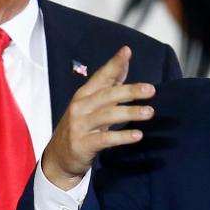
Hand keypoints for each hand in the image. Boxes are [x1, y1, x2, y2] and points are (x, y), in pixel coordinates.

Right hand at [41, 46, 154, 190]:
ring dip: (130, 112)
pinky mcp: (82, 144)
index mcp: (83, 95)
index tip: (127, 51)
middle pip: (107, 95)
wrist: (58, 158)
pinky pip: (105, 139)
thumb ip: (108, 87)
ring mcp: (80, 126)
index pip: (101, 76)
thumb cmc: (80, 128)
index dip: (114, 64)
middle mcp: (80, 107)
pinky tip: (137, 135)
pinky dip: (122, 137)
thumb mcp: (90, 106)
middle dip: (129, 91)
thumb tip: (124, 65)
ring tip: (149, 112)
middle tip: (150, 89)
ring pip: (107, 115)